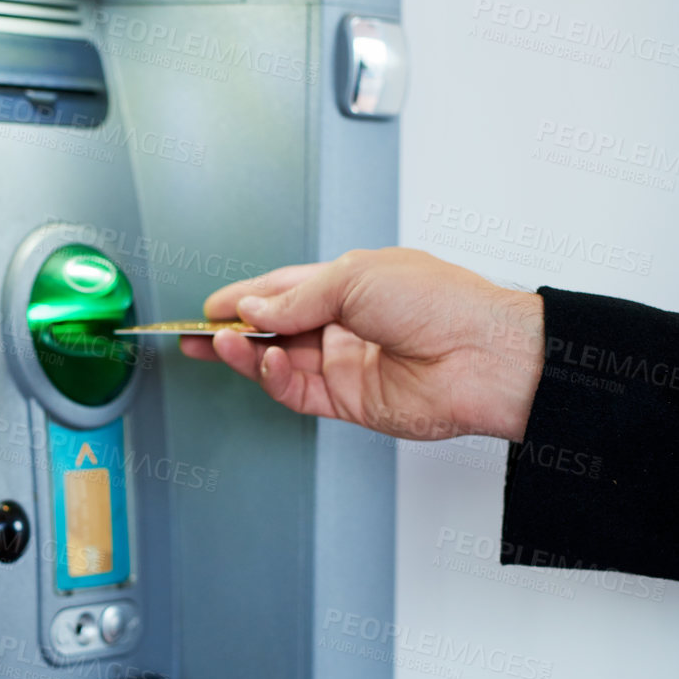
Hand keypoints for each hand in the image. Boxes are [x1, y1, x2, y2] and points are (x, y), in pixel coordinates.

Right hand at [179, 248, 544, 440]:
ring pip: (278, 361)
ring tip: (219, 342)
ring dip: (246, 353)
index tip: (209, 304)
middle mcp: (344, 324)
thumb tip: (254, 305)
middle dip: (232, 330)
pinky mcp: (349, 401)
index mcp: (349, 284)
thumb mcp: (355, 277)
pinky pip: (296, 391)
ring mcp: (344, 364)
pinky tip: (264, 360)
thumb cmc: (441, 302)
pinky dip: (273, 377)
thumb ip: (297, 296)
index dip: (243, 296)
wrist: (484, 355)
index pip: (282, 289)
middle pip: (273, 328)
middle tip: (194, 333)